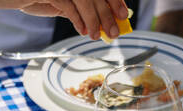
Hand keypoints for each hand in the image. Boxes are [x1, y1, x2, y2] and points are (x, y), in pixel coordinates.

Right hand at [0, 0, 127, 39]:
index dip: (113, 0)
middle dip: (107, 14)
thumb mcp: (60, 4)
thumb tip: (102, 22)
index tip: (122, 14)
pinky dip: (77, 18)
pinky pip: (67, 4)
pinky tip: (82, 30)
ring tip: (96, 35)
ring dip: (94, 18)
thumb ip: (79, 10)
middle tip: (113, 32)